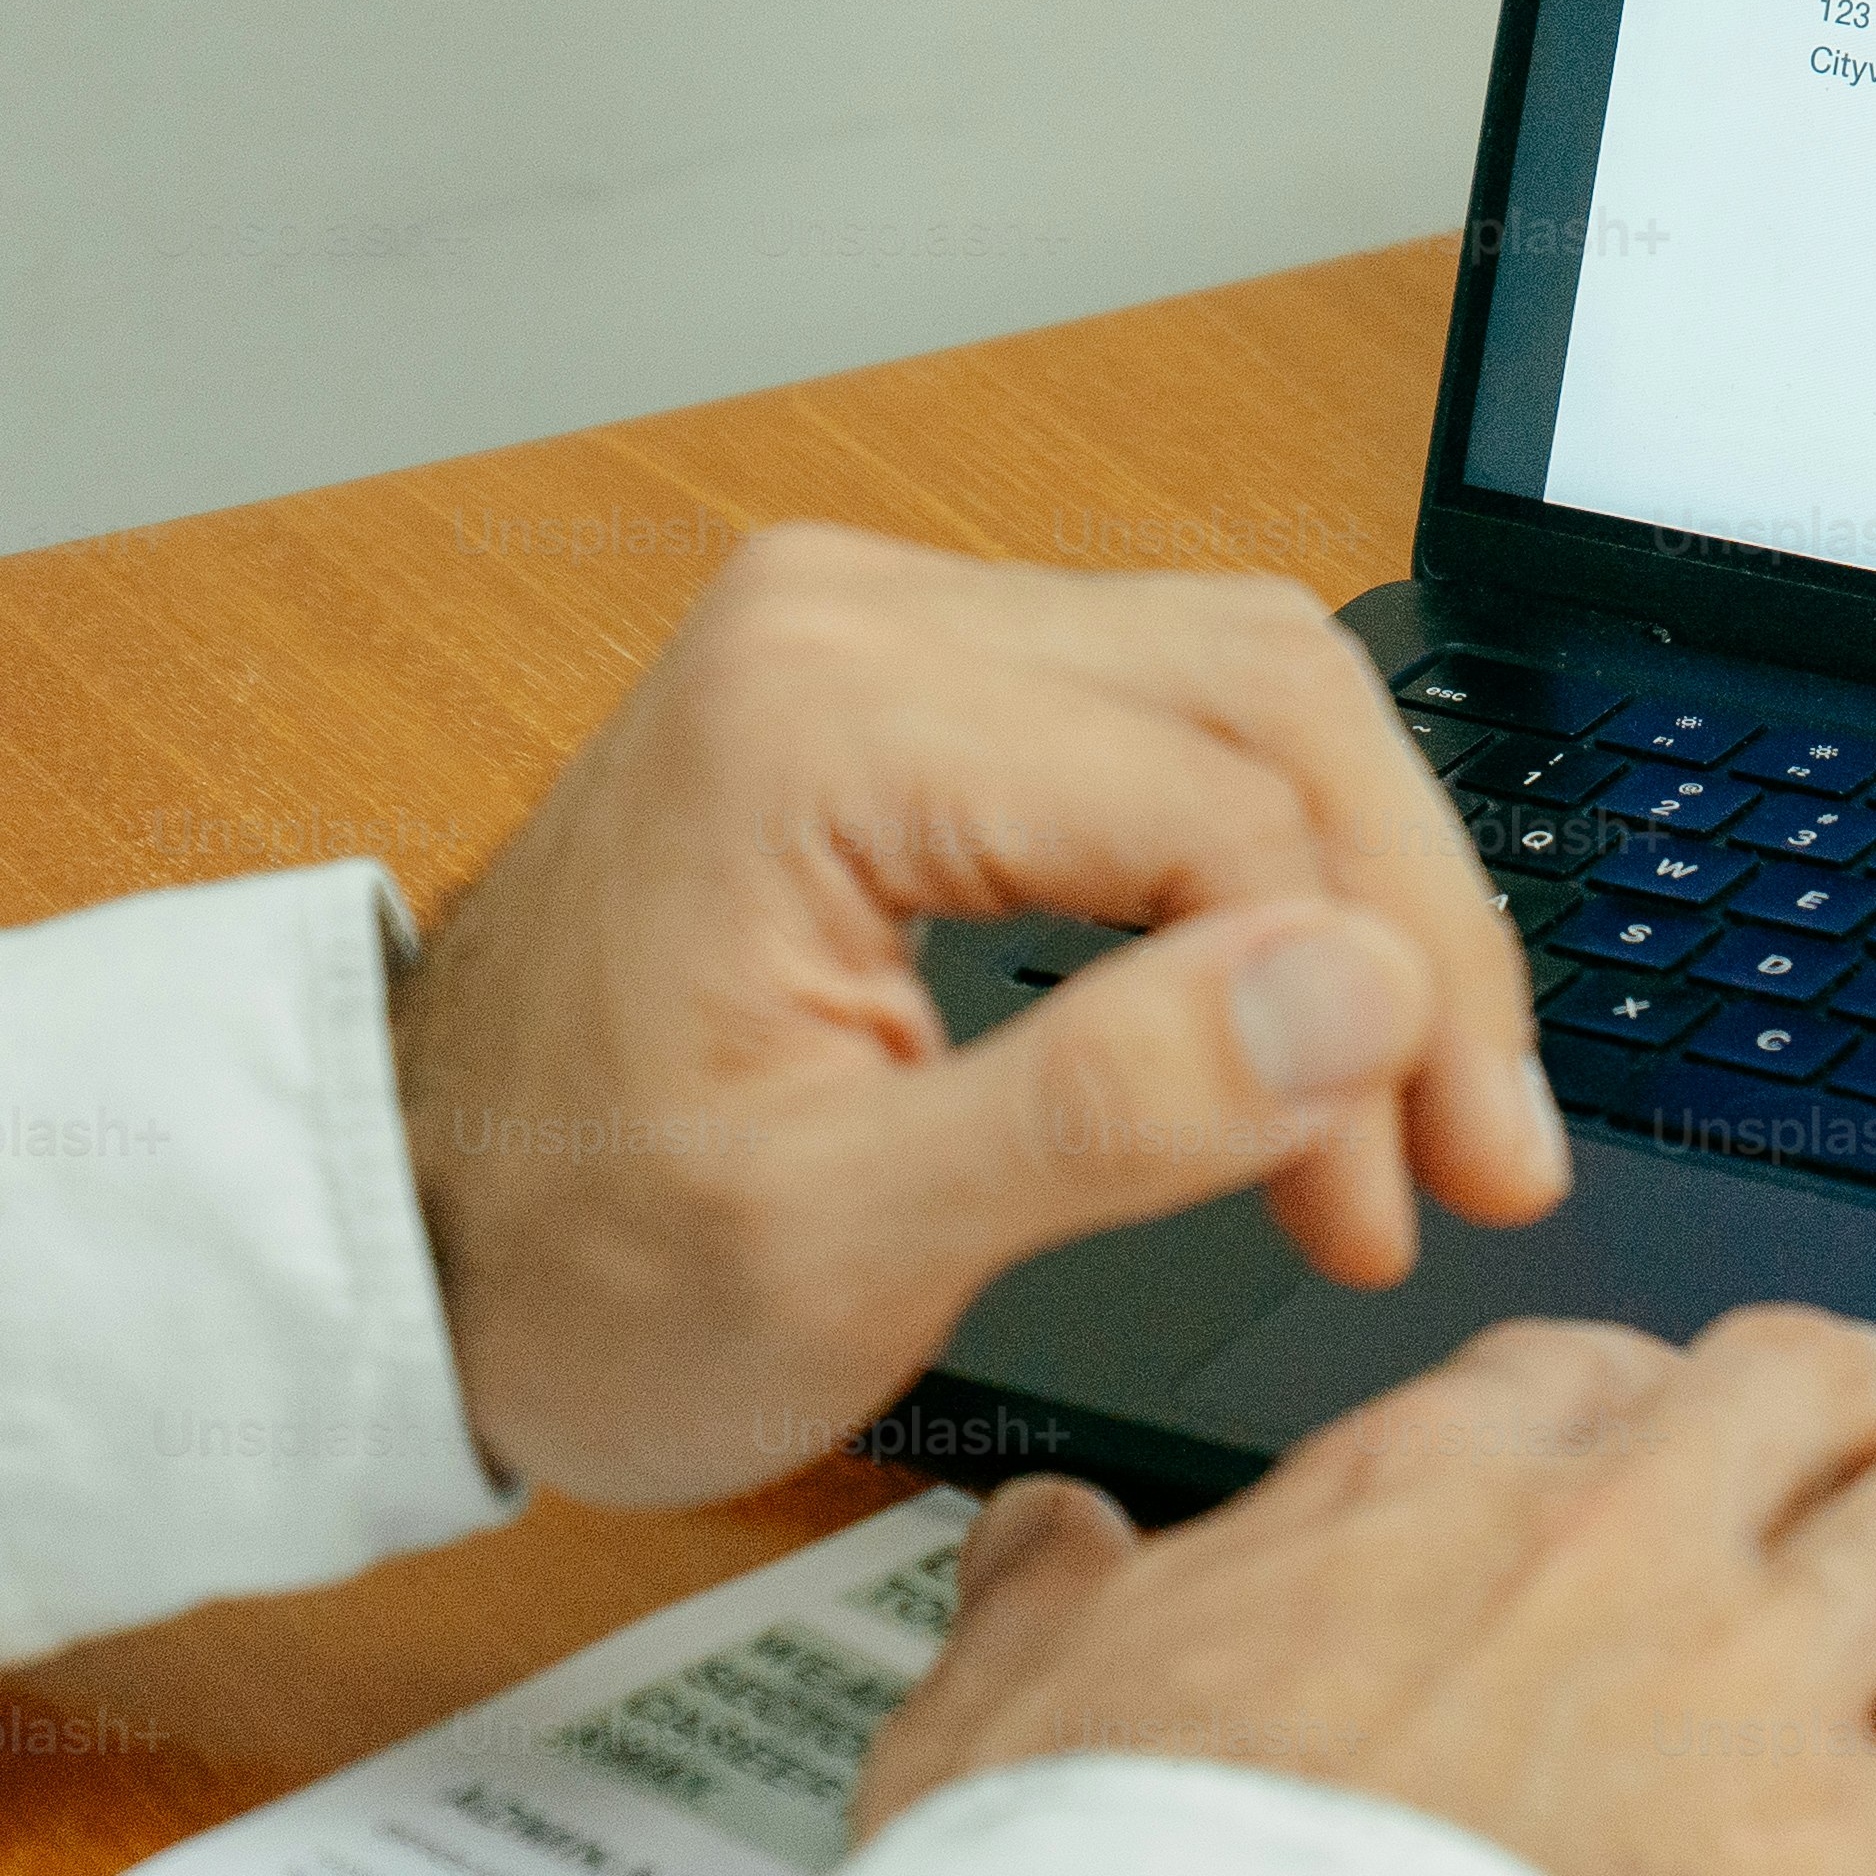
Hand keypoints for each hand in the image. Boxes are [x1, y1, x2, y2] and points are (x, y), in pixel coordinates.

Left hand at [395, 523, 1566, 1503]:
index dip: (1377, 997)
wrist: (389, 1235)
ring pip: (1244, 694)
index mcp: (825, 715)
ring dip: (1359, 904)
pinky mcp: (902, 687)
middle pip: (1268, 695)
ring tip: (1410, 1125)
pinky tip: (1300, 1043)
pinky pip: (1159, 728)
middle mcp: (856, 615)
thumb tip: (1359, 992)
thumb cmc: (562, 1261)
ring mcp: (878, 633)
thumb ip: (1111, 1109)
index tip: (1434, 1193)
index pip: (1222, 799)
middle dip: (1411, 932)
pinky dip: (1261, 882)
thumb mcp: (832, 1247)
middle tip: (1487, 1156)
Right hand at [857, 1308, 1875, 1875]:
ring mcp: (1749, 1688)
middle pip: (1806, 1385)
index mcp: (1409, 1498)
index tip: (1674, 1419)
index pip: (1573, 1376)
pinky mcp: (1850, 1866)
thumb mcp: (1001, 1717)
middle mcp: (1609, 1546)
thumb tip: (1037, 1539)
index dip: (1647, 1390)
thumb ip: (1044, 1609)